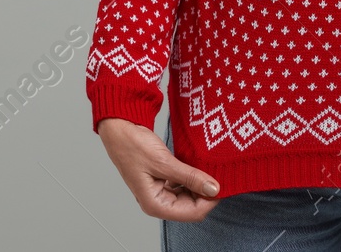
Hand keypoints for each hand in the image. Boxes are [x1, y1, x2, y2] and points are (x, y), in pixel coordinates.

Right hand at [97, 118, 222, 221]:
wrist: (118, 128)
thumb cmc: (132, 145)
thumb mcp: (164, 162)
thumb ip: (190, 177)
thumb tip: (213, 189)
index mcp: (154, 204)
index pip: (192, 213)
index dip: (209, 200)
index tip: (222, 184)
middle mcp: (157, 202)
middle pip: (192, 207)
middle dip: (205, 193)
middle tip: (217, 174)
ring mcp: (159, 192)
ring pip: (189, 196)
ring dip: (199, 185)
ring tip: (207, 169)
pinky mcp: (162, 181)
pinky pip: (182, 186)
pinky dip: (191, 179)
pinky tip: (196, 168)